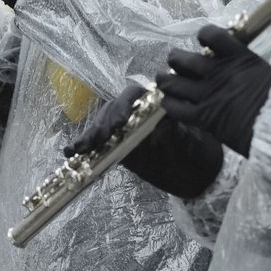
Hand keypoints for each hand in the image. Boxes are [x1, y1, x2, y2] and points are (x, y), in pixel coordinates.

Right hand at [66, 81, 224, 198]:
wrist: (198, 175)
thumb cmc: (199, 153)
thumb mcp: (192, 142)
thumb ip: (177, 132)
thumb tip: (164, 120)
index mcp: (155, 103)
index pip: (134, 95)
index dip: (124, 105)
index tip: (120, 123)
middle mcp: (137, 113)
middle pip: (113, 109)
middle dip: (103, 123)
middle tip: (98, 139)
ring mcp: (125, 131)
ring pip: (103, 126)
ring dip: (90, 135)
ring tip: (80, 148)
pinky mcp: (117, 147)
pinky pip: (99, 144)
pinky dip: (84, 145)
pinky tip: (71, 152)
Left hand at [157, 25, 270, 155]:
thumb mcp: (265, 72)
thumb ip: (244, 66)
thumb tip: (236, 63)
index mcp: (237, 56)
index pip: (210, 34)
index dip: (203, 35)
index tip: (203, 41)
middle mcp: (217, 71)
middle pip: (181, 59)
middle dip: (175, 59)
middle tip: (176, 64)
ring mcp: (207, 94)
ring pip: (172, 82)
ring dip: (165, 80)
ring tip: (164, 80)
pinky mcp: (203, 116)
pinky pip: (175, 107)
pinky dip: (169, 103)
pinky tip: (171, 102)